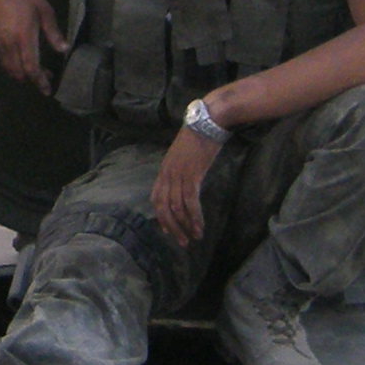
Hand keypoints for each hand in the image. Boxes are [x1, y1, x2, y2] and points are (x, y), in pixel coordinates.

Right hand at [0, 0, 68, 91]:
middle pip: (19, 72)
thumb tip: (64, 50)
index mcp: (24, 36)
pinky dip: (12, 67)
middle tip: (47, 76)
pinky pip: (2, 61)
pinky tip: (22, 61)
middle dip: (33, 80)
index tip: (48, 90)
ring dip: (22, 74)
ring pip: (9, 69)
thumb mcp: (45, 11)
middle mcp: (9, 43)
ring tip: (37, 70)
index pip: (31, 67)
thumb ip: (54, 33)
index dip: (40, 81)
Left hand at [152, 125, 221, 248]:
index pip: (156, 199)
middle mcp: (167, 175)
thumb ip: (181, 170)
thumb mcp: (184, 156)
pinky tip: (201, 227)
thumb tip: (187, 184)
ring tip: (194, 238)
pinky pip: (191, 202)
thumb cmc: (198, 137)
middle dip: (172, 228)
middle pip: (164, 208)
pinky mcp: (192, 175)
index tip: (167, 231)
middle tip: (182, 242)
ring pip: (177, 208)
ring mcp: (178, 175)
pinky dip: (195, 217)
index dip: (160, 217)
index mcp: (164, 170)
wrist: (208, 121)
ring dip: (185, 226)